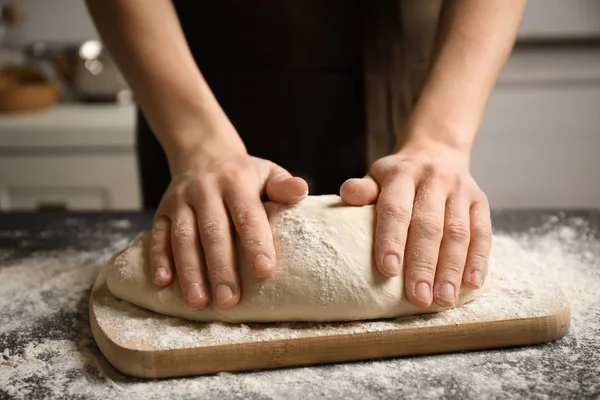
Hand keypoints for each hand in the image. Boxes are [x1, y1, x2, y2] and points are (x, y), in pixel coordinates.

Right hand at [150, 147, 307, 309]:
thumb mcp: (267, 172)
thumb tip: (302, 191)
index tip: (264, 271)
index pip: (247, 215)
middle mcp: (206, 190)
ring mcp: (180, 201)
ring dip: (190, 271)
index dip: (256, 243)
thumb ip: (283, 185)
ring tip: (199, 302)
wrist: (204, 154)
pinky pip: (158, 235)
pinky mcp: (162, 211)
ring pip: (183, 238)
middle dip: (220, 269)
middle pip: (213, 232)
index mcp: (236, 182)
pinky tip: (163, 283)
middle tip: (229, 301)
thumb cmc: (244, 174)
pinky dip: (159, 259)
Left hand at [340, 144, 491, 307]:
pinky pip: (483, 233)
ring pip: (458, 233)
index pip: (396, 209)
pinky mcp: (480, 202)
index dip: (392, 240)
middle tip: (418, 297)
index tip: (388, 270)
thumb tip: (347, 194)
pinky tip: (471, 284)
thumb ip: (363, 190)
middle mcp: (434, 179)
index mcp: (402, 174)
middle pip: (429, 226)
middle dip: (423, 265)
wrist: (436, 152)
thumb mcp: (376, 177)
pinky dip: (478, 260)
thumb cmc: (399, 177)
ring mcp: (461, 190)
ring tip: (444, 300)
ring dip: (451, 269)